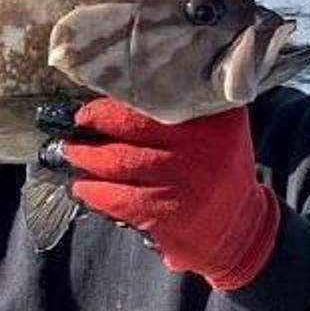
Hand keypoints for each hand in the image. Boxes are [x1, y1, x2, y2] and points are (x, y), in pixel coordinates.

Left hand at [42, 99, 279, 289]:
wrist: (237, 227)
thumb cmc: (216, 168)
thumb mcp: (221, 128)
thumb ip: (190, 101)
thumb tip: (127, 82)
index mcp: (217, 118)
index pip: (160, 94)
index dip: (121, 92)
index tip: (99, 89)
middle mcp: (202, 146)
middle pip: (132, 124)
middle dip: (95, 120)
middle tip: (79, 120)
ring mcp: (183, 181)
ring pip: (117, 161)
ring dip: (85, 156)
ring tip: (72, 151)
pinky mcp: (165, 213)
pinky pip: (116, 197)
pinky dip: (94, 190)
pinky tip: (84, 186)